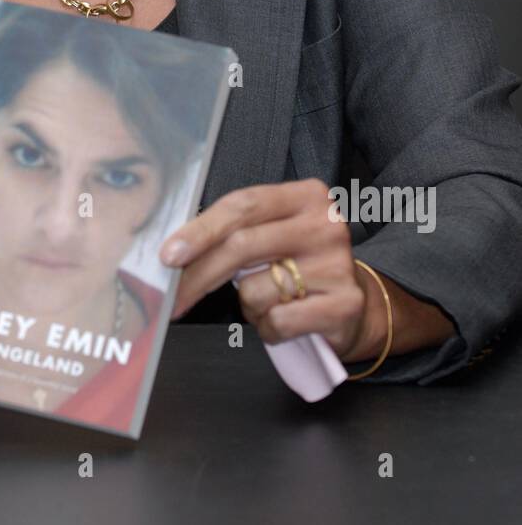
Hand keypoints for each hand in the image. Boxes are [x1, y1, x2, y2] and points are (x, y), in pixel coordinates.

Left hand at [161, 179, 372, 360]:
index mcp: (305, 196)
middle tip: (175, 297)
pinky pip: (277, 322)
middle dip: (199, 275)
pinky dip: (269, 328)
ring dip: (248, 306)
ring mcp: (337, 264)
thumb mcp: (273, 234)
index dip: (200, 230)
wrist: (355, 306)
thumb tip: (176, 252)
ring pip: (255, 291)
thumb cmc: (300, 266)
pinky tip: (286, 319)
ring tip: (272, 301)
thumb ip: (236, 231)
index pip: (242, 205)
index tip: (169, 255)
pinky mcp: (343, 304)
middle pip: (242, 245)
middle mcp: (325, 224)